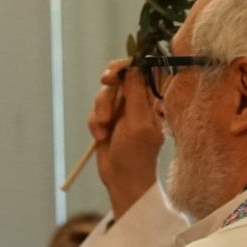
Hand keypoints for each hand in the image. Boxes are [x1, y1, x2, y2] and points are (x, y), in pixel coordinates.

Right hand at [89, 61, 162, 216]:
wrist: (122, 180)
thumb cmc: (136, 155)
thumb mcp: (138, 122)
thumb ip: (136, 93)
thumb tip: (135, 67)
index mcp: (152, 101)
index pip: (143, 70)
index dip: (127, 66)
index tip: (113, 74)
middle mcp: (138, 102)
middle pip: (119, 79)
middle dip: (109, 93)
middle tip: (105, 98)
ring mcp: (122, 111)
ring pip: (105, 94)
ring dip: (100, 110)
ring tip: (103, 129)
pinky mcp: (108, 120)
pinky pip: (96, 110)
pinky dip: (95, 122)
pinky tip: (101, 137)